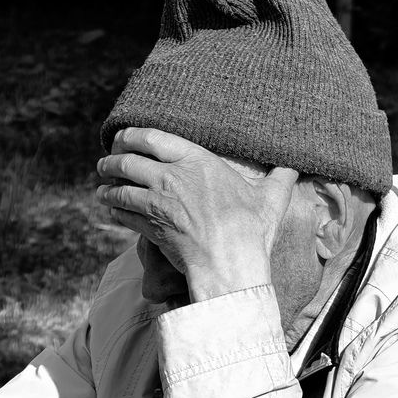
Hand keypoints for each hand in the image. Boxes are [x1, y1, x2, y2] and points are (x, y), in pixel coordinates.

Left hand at [96, 128, 298, 300]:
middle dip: (112, 159)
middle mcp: (171, 176)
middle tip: (106, 161)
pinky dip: (114, 209)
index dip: (133, 134)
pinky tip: (112, 209)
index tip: (124, 137)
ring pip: (120, 187)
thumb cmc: (251, 229)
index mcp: (197, 160)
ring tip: (103, 185)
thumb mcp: (271, 200)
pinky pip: (123, 213)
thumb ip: (279, 179)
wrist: (229, 263)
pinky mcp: (149, 226)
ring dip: (108, 186)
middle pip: (128, 159)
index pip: (154, 137)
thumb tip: (294, 168)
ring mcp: (157, 201)